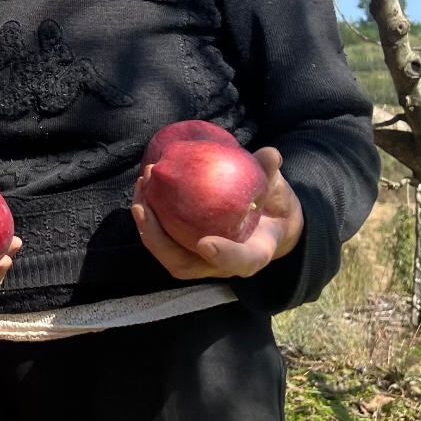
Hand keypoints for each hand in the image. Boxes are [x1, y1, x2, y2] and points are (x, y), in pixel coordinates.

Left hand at [133, 145, 303, 282]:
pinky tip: (144, 184)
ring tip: (142, 188)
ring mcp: (201, 258)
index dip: (225, 256)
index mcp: (255, 253)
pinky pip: (161, 235)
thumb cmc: (272, 204)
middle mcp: (222, 263)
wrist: (268, 220)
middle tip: (145, 207)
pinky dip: (148, 213)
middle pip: (185, 265)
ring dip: (146, 226)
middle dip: (159, 240)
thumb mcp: (277, 189)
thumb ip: (271, 173)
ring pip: (166, 253)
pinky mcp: (185, 245)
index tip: (206, 243)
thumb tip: (269, 154)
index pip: (242, 261)